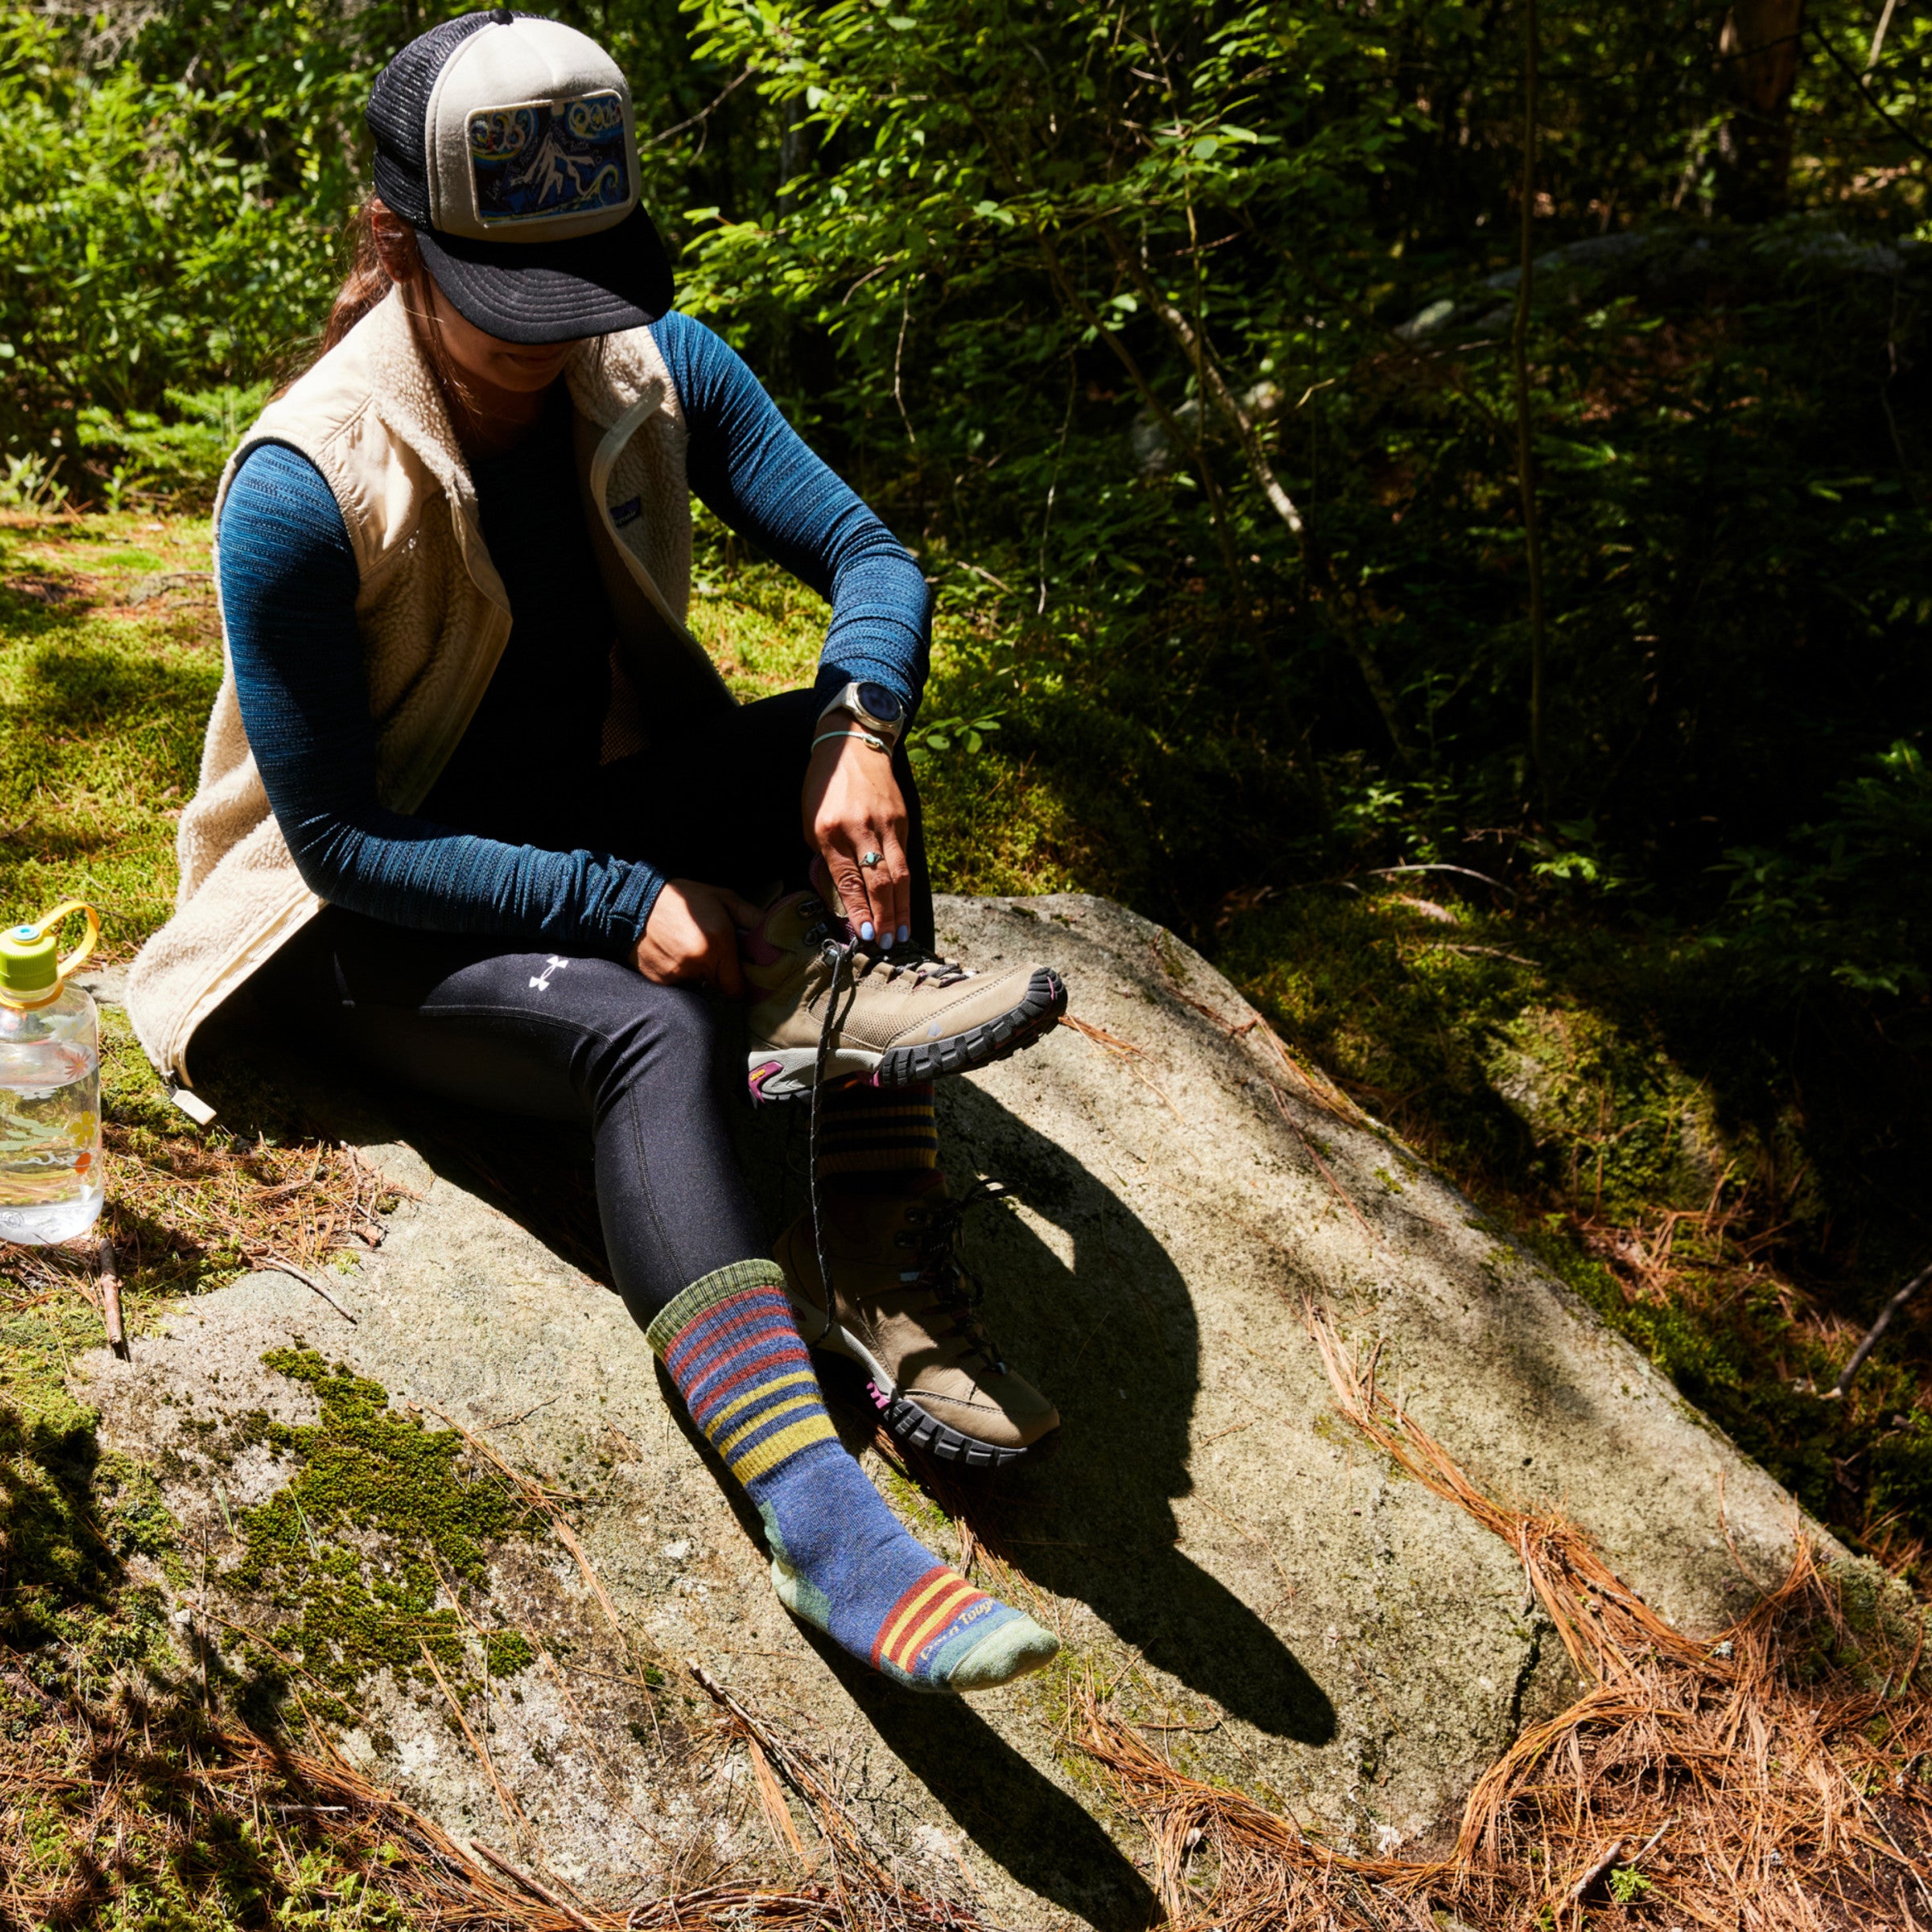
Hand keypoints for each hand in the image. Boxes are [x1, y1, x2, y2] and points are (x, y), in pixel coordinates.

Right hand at [634, 879, 762, 994]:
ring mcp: (678, 973)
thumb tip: (772, 931)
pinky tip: (673, 953)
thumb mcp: (721, 898)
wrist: (634, 902)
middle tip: (713, 955)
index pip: (737, 988)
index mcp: (718, 943)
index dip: (740, 984)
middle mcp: (699, 962)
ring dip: (700, 974)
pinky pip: (679, 984)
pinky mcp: (660, 979)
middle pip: (720, 987)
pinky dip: (679, 973)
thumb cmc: (683, 898)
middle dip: (721, 975)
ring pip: (699, 986)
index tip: (739, 974)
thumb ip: (751, 916)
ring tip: (689, 949)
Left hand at [804, 726, 910, 945]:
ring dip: (901, 908)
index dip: (860, 911)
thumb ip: (826, 858)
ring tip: (902, 934)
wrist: (852, 745)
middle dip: (885, 917)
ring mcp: (886, 823)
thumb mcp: (811, 822)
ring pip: (899, 873)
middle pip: (879, 881)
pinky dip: (906, 886)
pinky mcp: (903, 819)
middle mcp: (861, 828)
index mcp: (831, 831)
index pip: (849, 880)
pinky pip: (905, 858)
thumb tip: (842, 894)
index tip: (866, 935)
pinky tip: (905, 905)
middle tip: (888, 944)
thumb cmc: (824, 787)